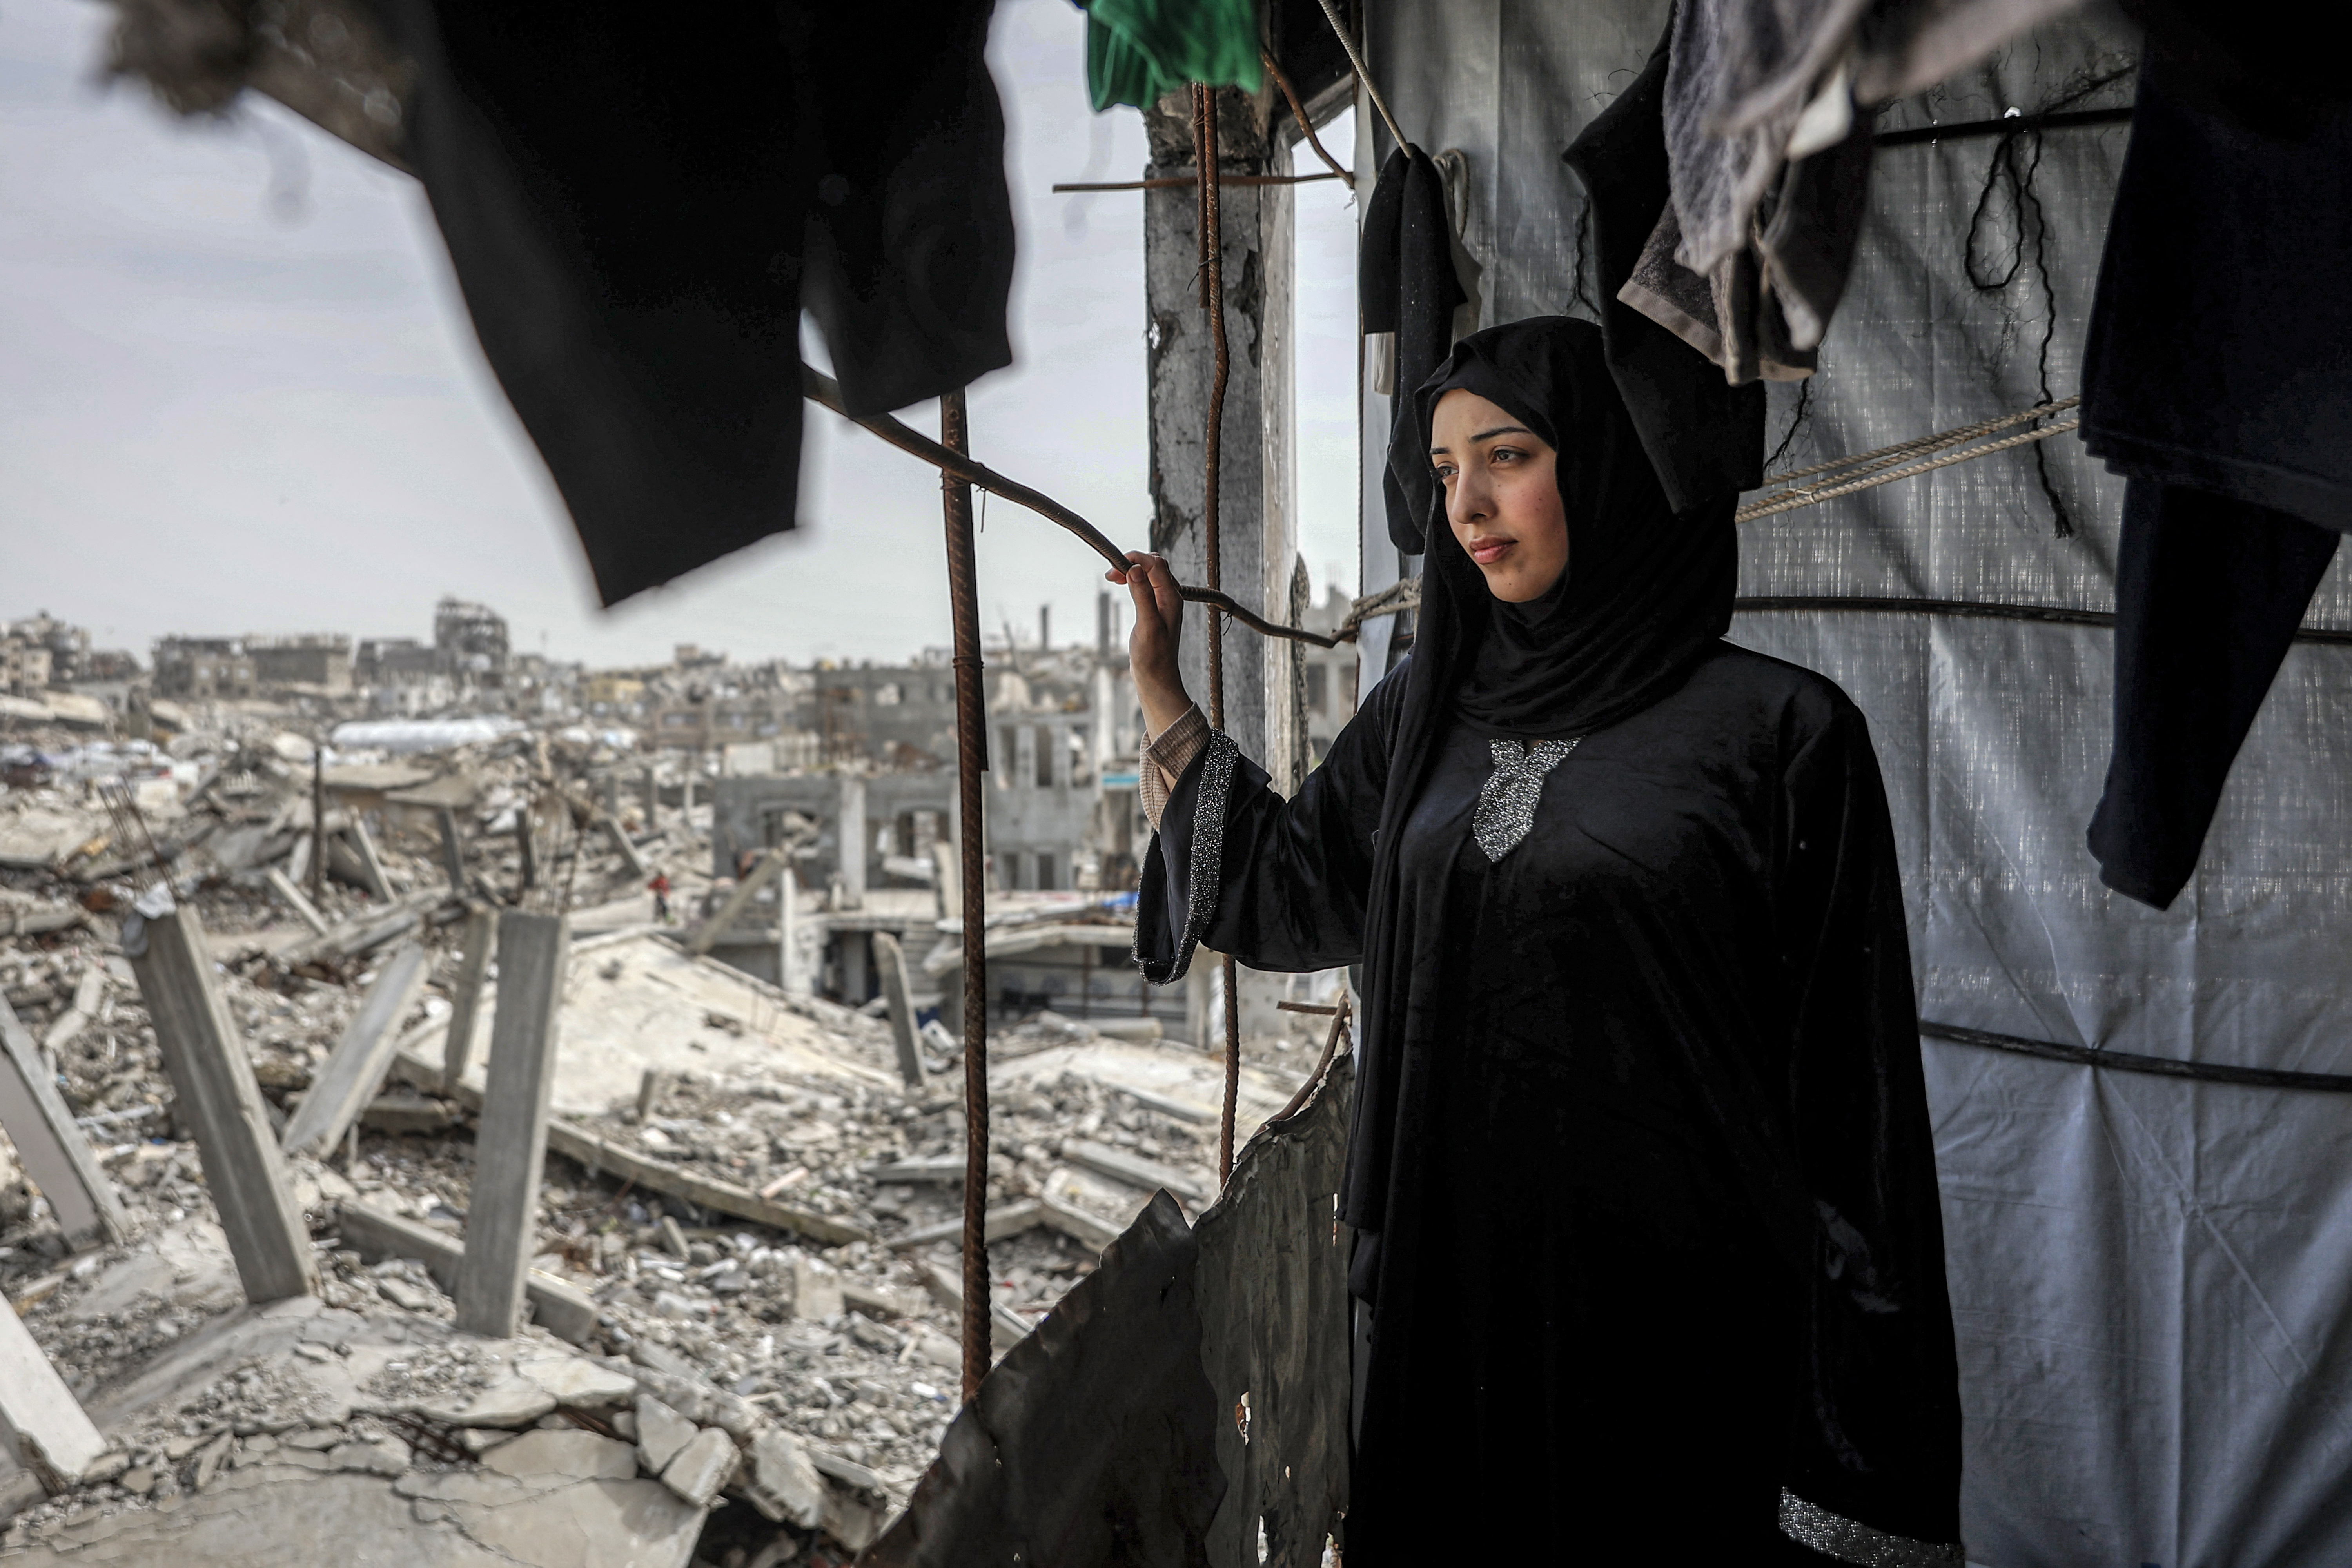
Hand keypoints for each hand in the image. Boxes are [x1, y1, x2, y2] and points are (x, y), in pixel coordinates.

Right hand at [1106, 551, 1192, 735]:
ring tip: (1114, 578)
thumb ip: (1143, 596)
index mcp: (1171, 598)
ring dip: (1133, 570)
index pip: (1156, 564)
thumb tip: (1136, 570)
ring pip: (1150, 574)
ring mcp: (1164, 603)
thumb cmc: (1153, 658)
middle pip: (1155, 565)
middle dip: (1133, 562)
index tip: (1115, 565)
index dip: (1136, 558)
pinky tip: (1124, 586)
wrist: (1157, 678)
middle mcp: (1170, 597)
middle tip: (1112, 574)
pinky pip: (1147, 585)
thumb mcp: (1147, 626)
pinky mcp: (1156, 609)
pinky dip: (1135, 580)